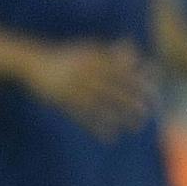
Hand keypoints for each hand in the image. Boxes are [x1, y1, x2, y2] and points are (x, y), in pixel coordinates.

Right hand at [22, 40, 154, 136]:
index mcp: (92, 59)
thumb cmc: (66, 57)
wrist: (32, 64)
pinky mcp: (63, 102)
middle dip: (132, 100)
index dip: (138, 81)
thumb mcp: (87, 49)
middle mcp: (84, 73)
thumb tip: (136, 55)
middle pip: (114, 89)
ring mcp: (73, 88)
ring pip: (101, 105)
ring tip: (137, 125)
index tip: (153, 89)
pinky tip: (111, 136)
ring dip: (120, 116)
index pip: (121, 71)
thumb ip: (111, 53)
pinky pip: (83, 116)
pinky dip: (98, 127)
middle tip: (149, 110)